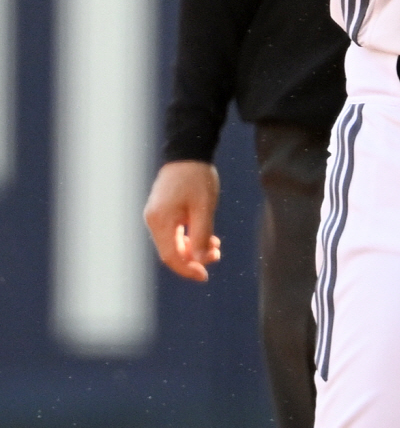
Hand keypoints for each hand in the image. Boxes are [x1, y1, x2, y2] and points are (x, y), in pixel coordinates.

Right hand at [143, 161, 220, 281]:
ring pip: (175, 242)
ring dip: (195, 248)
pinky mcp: (163, 211)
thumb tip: (199, 260)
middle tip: (217, 255)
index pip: (170, 256)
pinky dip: (191, 237)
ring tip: (216, 246)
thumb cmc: (197, 177)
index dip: (187, 269)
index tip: (204, 276)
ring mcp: (157, 215)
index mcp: (160, 220)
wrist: (188, 151)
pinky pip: (175, 232)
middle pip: (172, 251)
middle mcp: (154, 220)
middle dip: (194, 258)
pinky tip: (208, 236)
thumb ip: (201, 235)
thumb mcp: (204, 208)